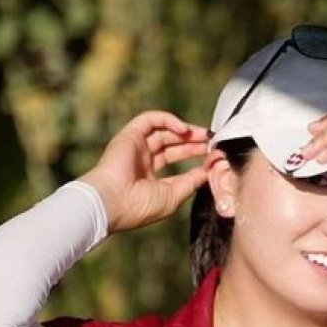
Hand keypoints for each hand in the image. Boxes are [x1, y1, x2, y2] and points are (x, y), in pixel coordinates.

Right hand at [80, 111, 208, 232]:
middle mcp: (141, 160)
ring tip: (204, 135)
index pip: (174, 159)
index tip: (213, 154)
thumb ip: (191, 182)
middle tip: (212, 140)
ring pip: (163, 131)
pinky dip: (168, 120)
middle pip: (171, 143)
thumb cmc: (141, 206)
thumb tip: (208, 171)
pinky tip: (184, 130)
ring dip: (185, 130)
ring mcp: (135, 147)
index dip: (194, 155)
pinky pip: (151, 120)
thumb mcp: (174, 195)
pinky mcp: (130, 135)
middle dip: (193, 141)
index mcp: (149, 177)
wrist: (113, 202)